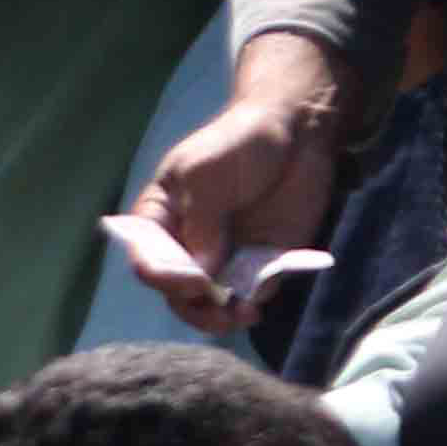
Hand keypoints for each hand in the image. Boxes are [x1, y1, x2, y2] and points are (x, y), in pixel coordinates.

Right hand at [120, 41, 354, 334]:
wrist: (297, 130)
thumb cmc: (237, 142)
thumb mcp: (204, 174)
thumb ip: (200, 224)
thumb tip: (203, 274)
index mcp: (161, 221)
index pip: (149, 262)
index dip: (166, 278)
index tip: (194, 280)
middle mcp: (188, 245)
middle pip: (178, 292)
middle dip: (195, 306)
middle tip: (218, 309)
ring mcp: (226, 256)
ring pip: (213, 302)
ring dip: (223, 315)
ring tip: (243, 314)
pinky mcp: (263, 261)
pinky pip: (254, 291)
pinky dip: (256, 299)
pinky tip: (262, 298)